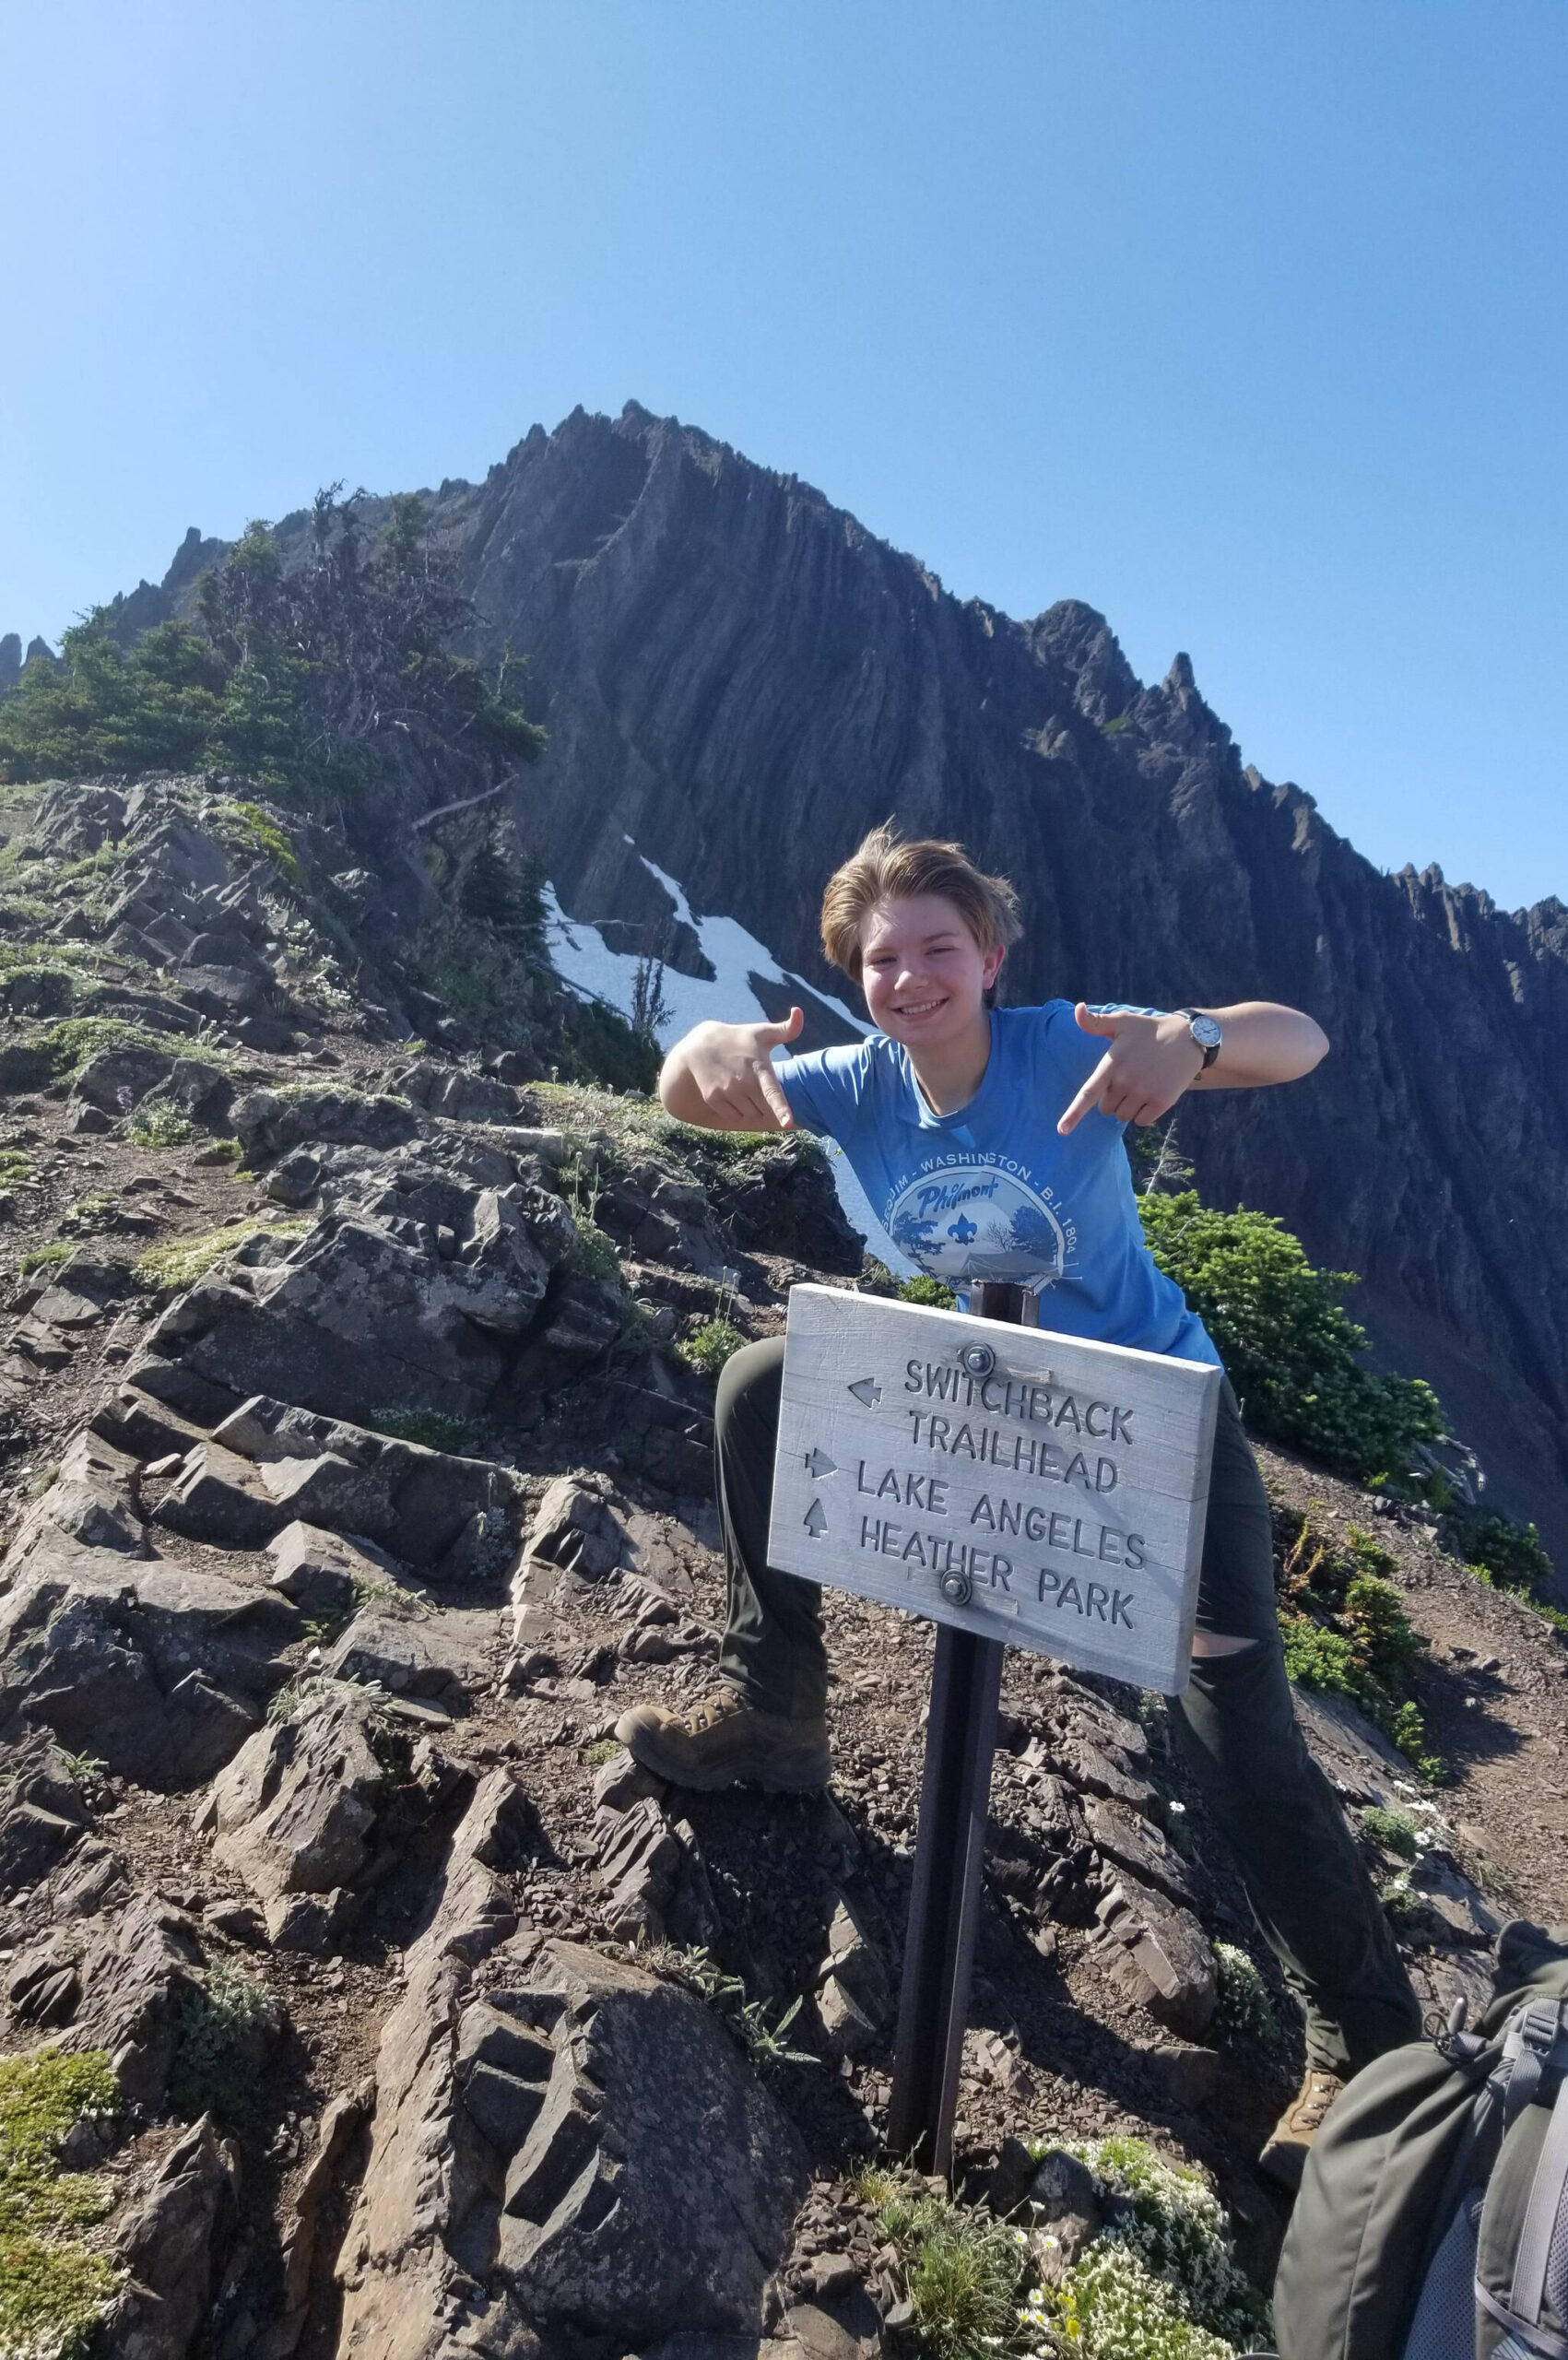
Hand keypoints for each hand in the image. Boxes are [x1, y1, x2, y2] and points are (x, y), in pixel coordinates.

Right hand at [675, 1007, 803, 1129]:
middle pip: (763, 1110)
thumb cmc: (739, 1039)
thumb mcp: (762, 1032)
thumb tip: (799, 1011)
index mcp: (760, 1069)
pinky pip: (733, 1117)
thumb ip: (787, 1029)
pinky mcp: (713, 1098)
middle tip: (754, 1084)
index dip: (781, 1109)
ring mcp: (727, 1092)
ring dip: (749, 1107)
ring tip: (741, 1087)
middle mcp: (744, 1083)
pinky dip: (734, 1111)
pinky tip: (729, 1093)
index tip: (788, 1123)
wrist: (701, 1045)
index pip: (773, 1093)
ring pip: (749, 1115)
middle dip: (763, 1103)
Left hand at [1057, 1004, 1204, 1133]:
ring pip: (1123, 1116)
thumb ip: (1094, 1022)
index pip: (1088, 1093)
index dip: (1074, 1114)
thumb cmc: (1148, 1030)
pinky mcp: (1162, 1101)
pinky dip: (1144, 1114)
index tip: (1062, 1130)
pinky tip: (1152, 1094)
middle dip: (1113, 1098)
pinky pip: (1142, 1121)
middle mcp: (1127, 1080)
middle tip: (1128, 1079)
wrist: (1187, 1037)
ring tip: (1141, 1084)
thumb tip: (1077, 1008)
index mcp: (1112, 1063)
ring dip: (1128, 1107)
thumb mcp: (1121, 1022)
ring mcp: (1145, 1092)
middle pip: (1106, 1109)